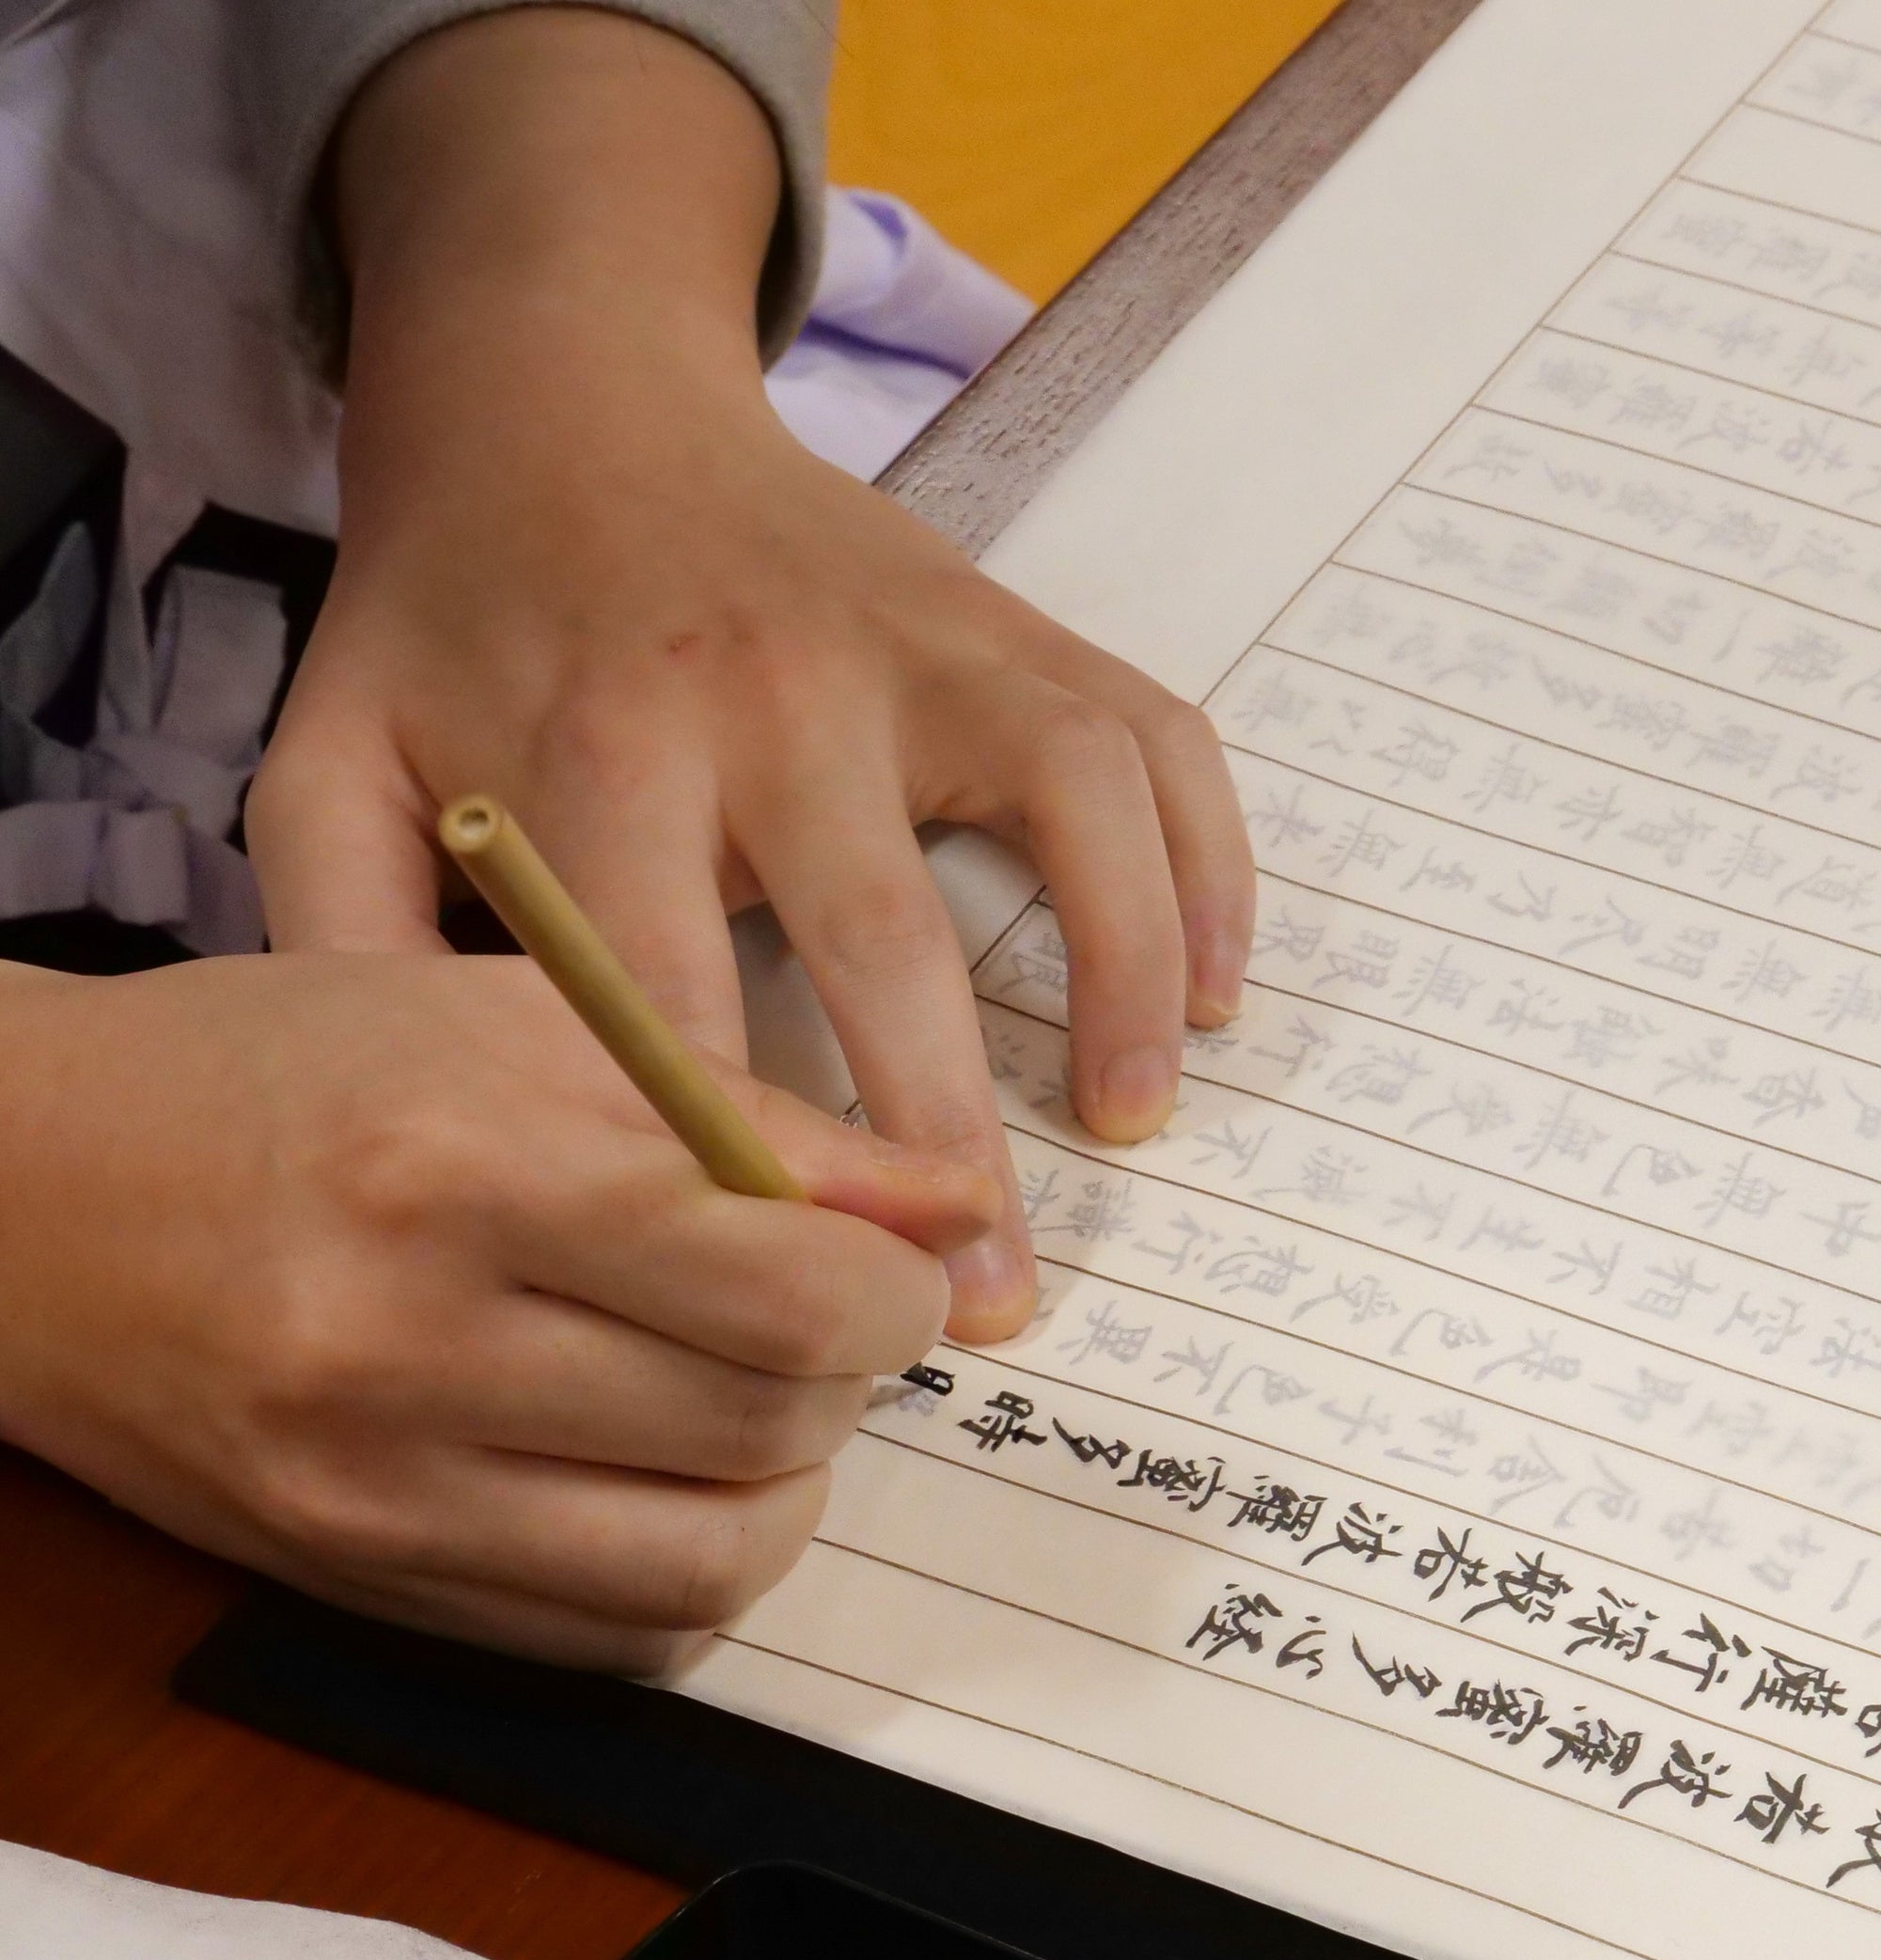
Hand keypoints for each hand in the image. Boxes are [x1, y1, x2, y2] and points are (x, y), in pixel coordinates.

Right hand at [0, 955, 993, 1673]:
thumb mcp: (529, 1024)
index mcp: (471, 1172)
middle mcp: (414, 1349)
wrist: (27, 1193)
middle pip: (770, 1426)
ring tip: (751, 1398)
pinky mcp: (356, 1585)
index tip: (889, 1259)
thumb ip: (762, 1119)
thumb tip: (956, 1214)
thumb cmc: (290, 1073)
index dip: (893, 1288)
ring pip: (712, 1562)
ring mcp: (377, 1492)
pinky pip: (610, 1638)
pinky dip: (686, 1567)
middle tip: (818, 1315)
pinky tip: (663, 1472)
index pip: (792, 1290)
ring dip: (788, 1488)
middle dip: (850, 1376)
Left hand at [243, 11, 1250, 1340]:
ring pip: (1065, 808)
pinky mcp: (1013, 622)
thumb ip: (347, 942)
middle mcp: (772, 692)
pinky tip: (1210, 990)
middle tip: (990, 1300)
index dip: (735, 1173)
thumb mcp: (334, 763)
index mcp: (601, 752)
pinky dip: (1205, 862)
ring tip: (1135, 1122)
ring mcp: (917, 643)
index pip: (678, 1004)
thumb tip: (417, 1145)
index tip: (777, 1304)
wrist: (562, 398)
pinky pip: (1153, 736)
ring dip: (1120, 977)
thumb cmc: (457, 620)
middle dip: (940, 1142)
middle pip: (882, 939)